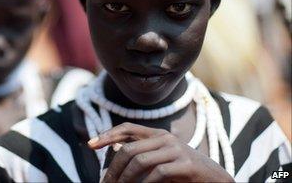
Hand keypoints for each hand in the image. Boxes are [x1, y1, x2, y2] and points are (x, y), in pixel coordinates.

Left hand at [88, 122, 233, 182]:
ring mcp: (177, 150)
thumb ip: (141, 152)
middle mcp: (166, 138)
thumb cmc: (184, 171)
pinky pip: (158, 173)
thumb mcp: (161, 159)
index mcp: (158, 134)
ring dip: (125, 179)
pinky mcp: (186, 165)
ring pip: (140, 161)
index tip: (90, 145)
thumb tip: (114, 149)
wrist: (216, 180)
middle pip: (129, 148)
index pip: (127, 128)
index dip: (107, 135)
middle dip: (113, 168)